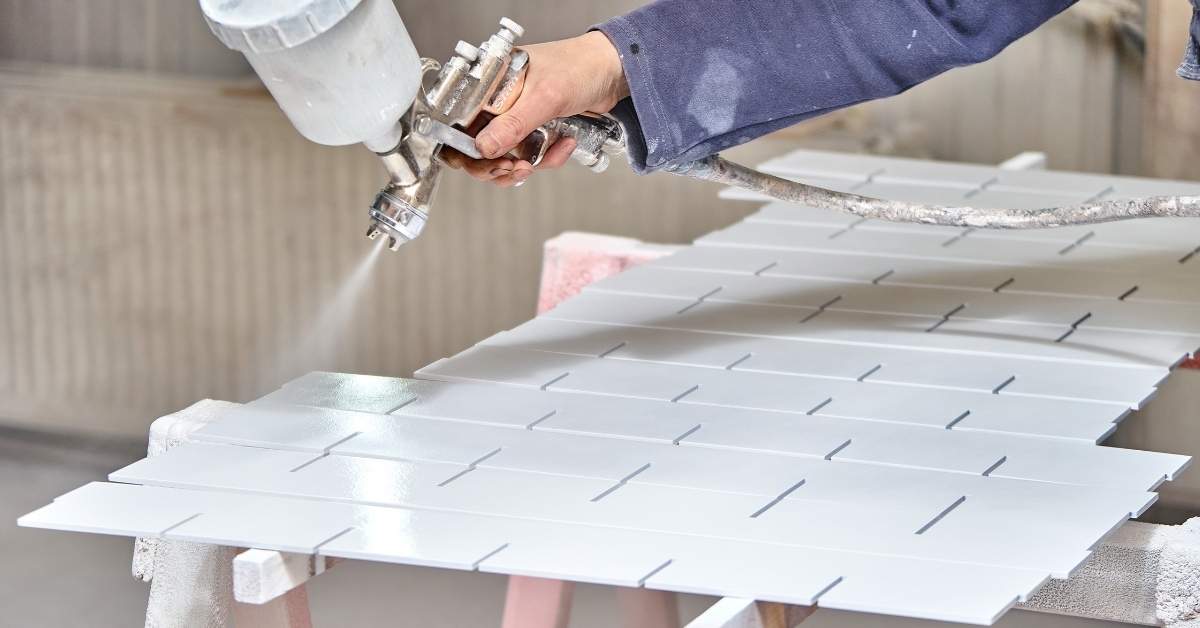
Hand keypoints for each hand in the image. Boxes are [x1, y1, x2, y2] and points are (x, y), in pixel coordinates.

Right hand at [441, 31, 628, 186]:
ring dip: (521, 166)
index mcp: (490, 84)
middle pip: (480, 146)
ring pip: (505, 156)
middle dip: (495, 164)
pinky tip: (563, 144)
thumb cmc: (580, 66)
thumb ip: (514, 124)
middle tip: (512, 168)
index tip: (485, 162)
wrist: (615, 72)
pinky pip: (531, 155)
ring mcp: (518, 117)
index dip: (467, 148)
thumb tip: (484, 147)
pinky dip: (547, 158)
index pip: (461, 121)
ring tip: (534, 164)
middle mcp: (499, 102)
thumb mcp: (545, 97)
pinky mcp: (536, 130)